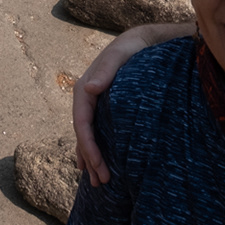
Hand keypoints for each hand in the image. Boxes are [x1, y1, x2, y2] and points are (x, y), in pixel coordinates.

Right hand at [73, 22, 193, 184]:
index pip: (82, 123)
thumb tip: (88, 88)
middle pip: (84, 135)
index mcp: (84, 89)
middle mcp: (86, 99)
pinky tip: (95, 164)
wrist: (142, 41)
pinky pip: (96, 133)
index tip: (98, 165)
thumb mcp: (120, 54)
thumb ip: (106, 70)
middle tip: (102, 182)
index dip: (88, 146)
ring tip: (98, 183)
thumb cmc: (132, 47)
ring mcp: (95, 105)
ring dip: (91, 160)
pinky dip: (95, 150)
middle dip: (91, 160)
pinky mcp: (104, 109)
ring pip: (88, 137)